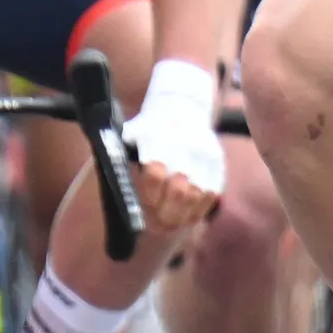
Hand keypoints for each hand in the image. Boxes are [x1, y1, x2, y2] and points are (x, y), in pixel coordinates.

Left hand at [119, 58, 224, 231]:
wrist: (182, 107)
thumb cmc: (147, 131)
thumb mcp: (128, 137)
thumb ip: (118, 161)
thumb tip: (115, 197)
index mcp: (157, 138)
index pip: (155, 172)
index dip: (149, 195)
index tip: (144, 206)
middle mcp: (185, 145)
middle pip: (179, 189)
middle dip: (166, 213)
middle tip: (157, 225)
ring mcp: (205, 155)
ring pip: (197, 195)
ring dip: (182, 215)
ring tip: (169, 224)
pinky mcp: (218, 164)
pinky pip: (212, 195)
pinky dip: (199, 210)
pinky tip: (186, 216)